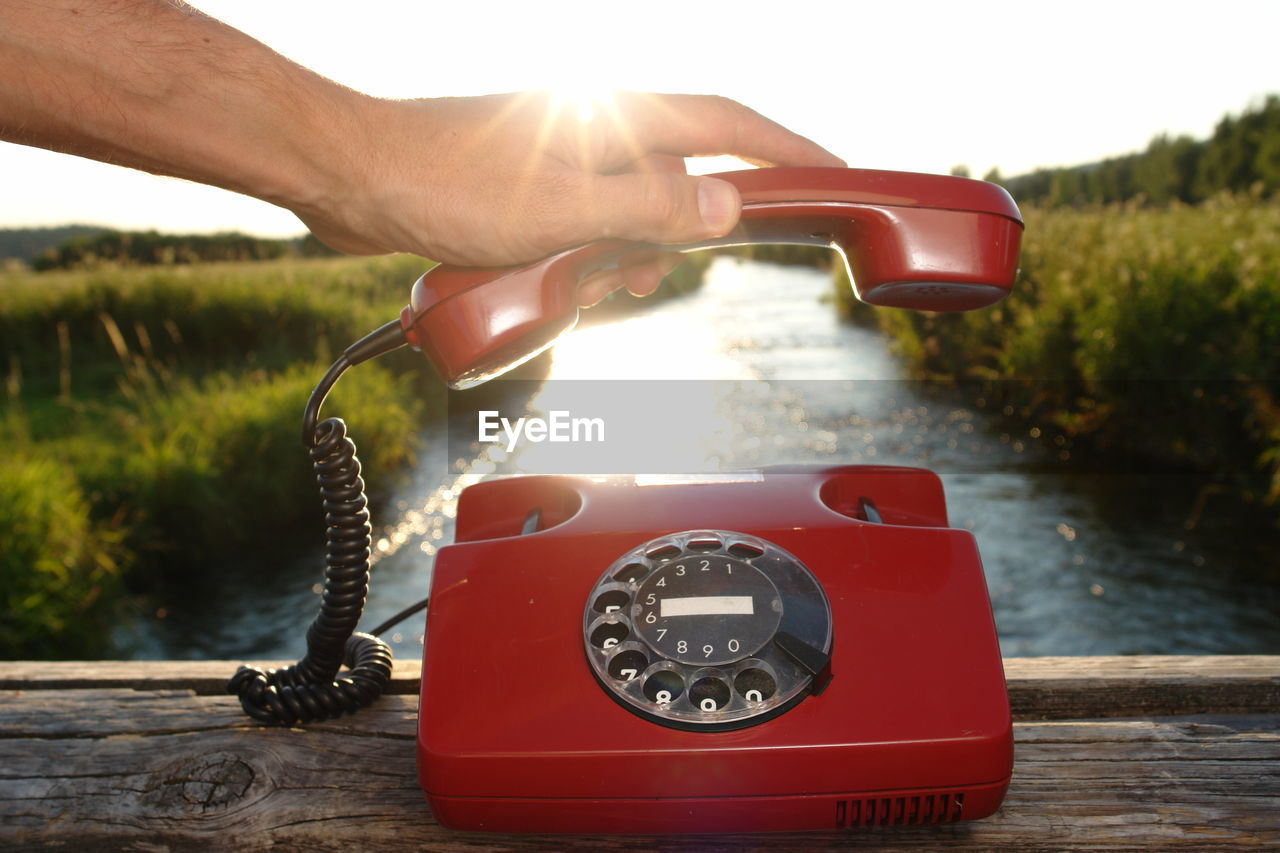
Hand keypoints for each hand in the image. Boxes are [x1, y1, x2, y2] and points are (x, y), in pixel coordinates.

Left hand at [294, 91, 844, 304]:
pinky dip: (578, 262)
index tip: (831, 173)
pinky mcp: (526, 190)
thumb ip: (649, 208)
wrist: (351, 176)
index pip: (725, 124)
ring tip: (576, 286)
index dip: (784, 148)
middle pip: (675, 182)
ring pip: (625, 216)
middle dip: (670, 239)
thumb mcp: (563, 208)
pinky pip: (579, 229)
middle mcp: (595, 131)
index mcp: (616, 117)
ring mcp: (559, 159)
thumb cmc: (444, 181)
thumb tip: (723, 207)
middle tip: (638, 279)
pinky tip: (545, 283)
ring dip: (616, 261)